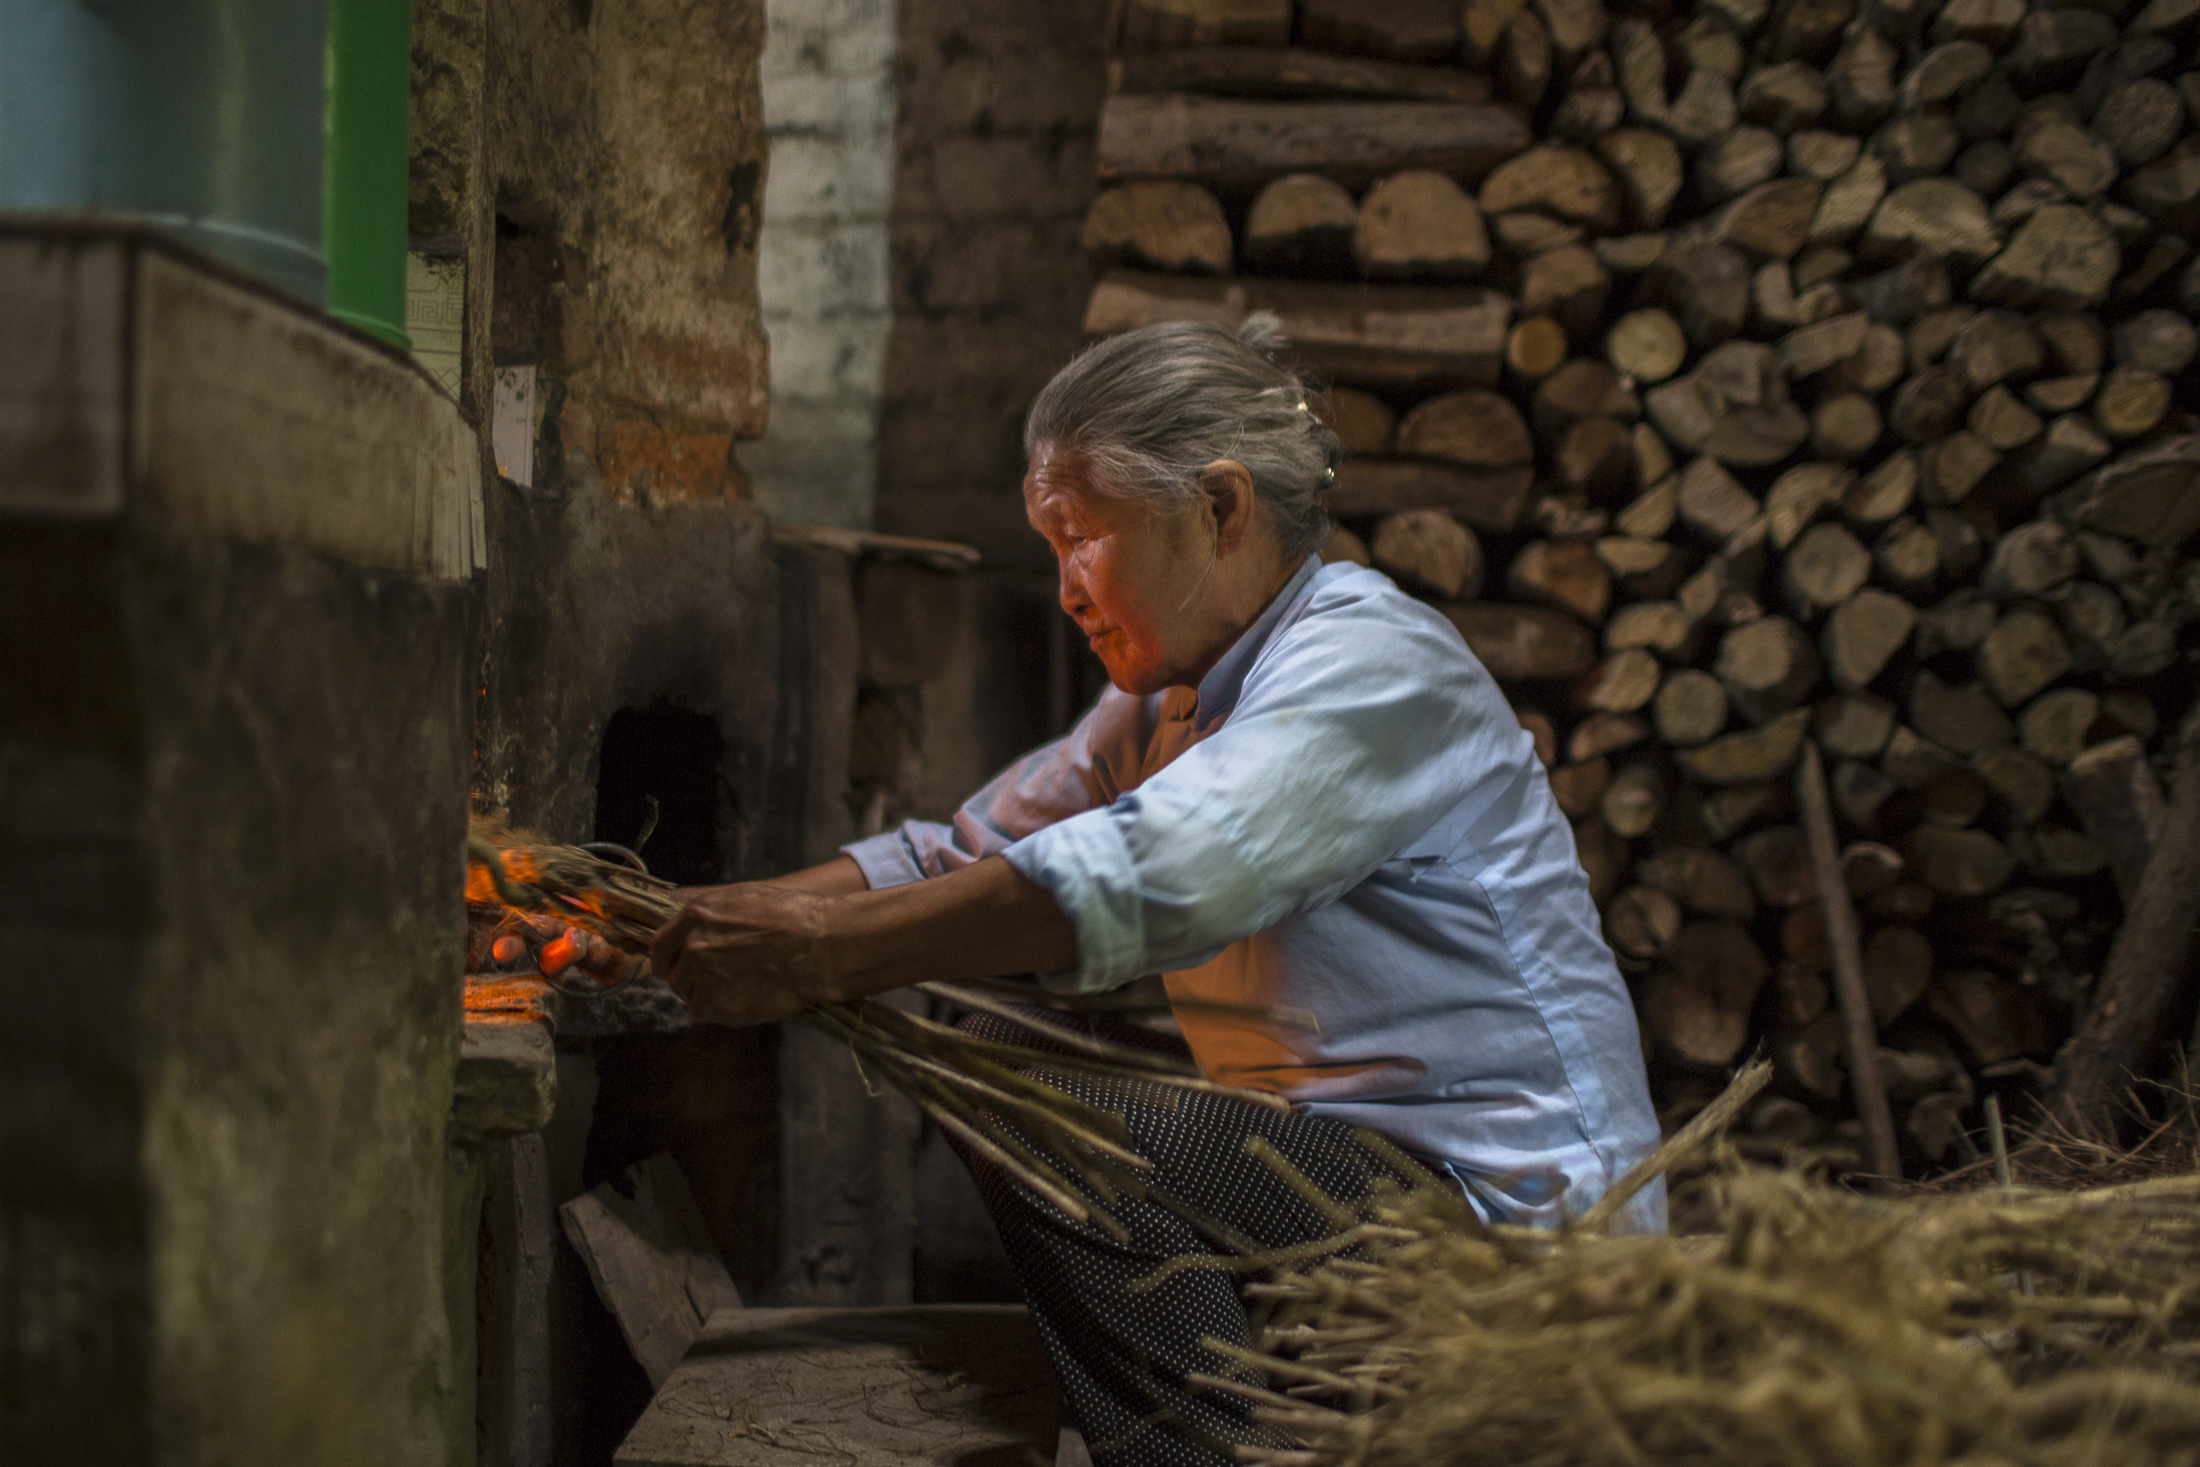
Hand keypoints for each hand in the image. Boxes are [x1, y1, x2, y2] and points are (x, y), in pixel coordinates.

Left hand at [649, 882, 846, 1025]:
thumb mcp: (745, 899)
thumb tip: (696, 931)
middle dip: (689, 979)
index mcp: (696, 915)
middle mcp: (692, 947)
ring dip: (706, 995)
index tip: (676, 966)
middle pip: (673, 975)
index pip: (660, 945)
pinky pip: (708, 1011)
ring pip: (689, 996)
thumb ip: (711, 917)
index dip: (668, 959)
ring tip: (739, 987)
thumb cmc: (793, 917)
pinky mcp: (718, 1006)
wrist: (819, 946)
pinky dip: (723, 1009)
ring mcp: (703, 977)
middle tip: (717, 980)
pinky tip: (747, 997)